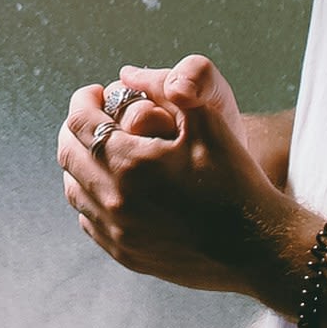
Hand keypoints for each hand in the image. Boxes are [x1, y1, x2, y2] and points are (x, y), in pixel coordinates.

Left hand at [57, 56, 298, 300]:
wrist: (258, 247)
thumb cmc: (236, 181)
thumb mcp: (207, 122)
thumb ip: (166, 89)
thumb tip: (128, 73)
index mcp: (129, 164)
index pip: (79, 122)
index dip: (84, 100)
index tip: (97, 92)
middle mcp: (115, 201)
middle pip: (68, 155)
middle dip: (77, 128)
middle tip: (96, 116)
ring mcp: (118, 233)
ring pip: (74, 191)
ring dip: (81, 163)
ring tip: (103, 148)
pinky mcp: (126, 255)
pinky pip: (89, 221)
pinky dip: (91, 197)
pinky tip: (113, 186)